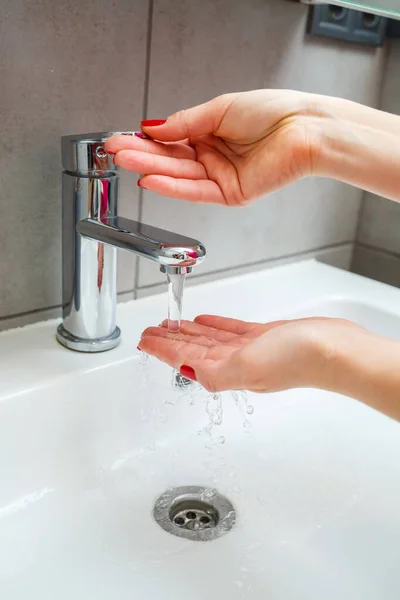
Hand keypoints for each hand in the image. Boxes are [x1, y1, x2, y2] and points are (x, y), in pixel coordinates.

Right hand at [105, 90, 322, 205]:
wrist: (305, 128)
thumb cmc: (274, 113)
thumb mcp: (219, 109)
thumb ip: (185, 123)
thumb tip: (153, 128)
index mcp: (211, 133)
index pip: (171, 140)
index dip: (146, 140)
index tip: (122, 137)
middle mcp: (213, 157)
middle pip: (171, 159)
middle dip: (142, 155)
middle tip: (115, 151)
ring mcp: (221, 177)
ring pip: (180, 175)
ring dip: (151, 169)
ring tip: (125, 162)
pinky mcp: (230, 194)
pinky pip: (196, 191)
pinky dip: (173, 187)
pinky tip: (151, 180)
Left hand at [139, 314, 361, 392]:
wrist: (336, 351)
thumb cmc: (299, 360)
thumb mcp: (249, 367)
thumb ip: (217, 372)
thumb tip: (188, 373)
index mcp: (227, 372)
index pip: (184, 359)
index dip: (161, 350)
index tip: (143, 342)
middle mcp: (236, 363)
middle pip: (193, 350)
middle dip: (170, 341)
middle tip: (150, 332)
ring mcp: (251, 351)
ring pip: (210, 340)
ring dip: (189, 333)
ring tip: (171, 325)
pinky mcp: (265, 338)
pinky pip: (231, 331)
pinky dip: (215, 326)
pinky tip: (205, 321)